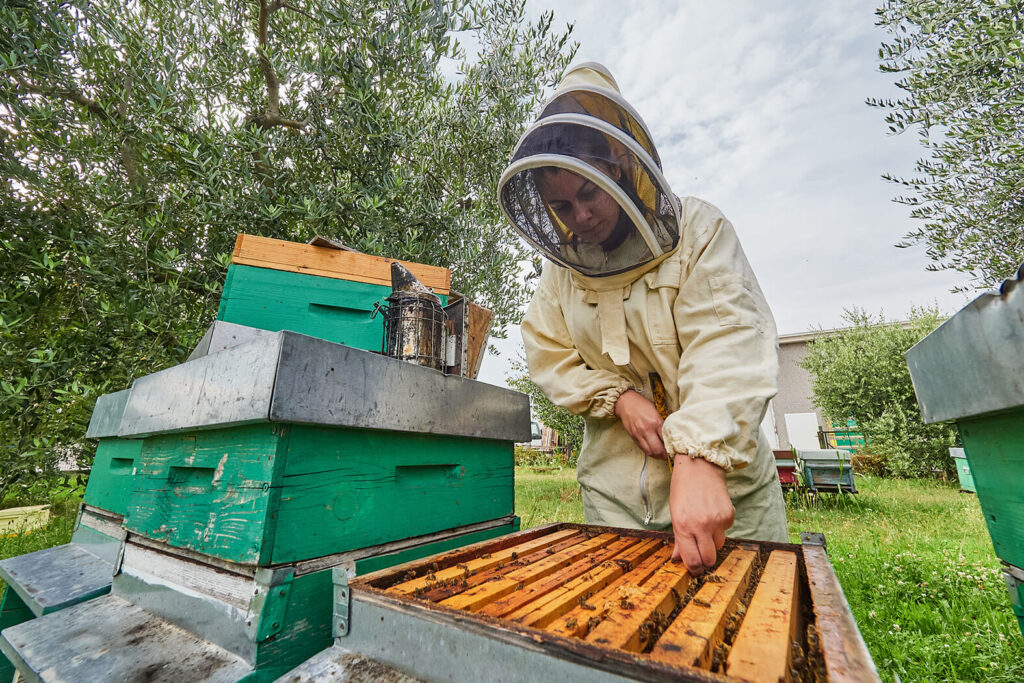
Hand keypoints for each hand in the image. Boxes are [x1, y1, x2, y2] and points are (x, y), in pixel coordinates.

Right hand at [613, 389, 666, 458]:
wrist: (625, 402)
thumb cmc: (642, 404)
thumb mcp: (656, 410)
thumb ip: (662, 423)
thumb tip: (670, 433)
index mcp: (655, 422)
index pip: (666, 440)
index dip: (672, 446)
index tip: (675, 448)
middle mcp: (647, 430)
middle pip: (658, 450)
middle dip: (665, 455)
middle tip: (669, 455)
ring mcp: (639, 435)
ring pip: (650, 452)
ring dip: (657, 456)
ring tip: (662, 454)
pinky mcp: (633, 437)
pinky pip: (643, 449)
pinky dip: (649, 451)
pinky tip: (653, 450)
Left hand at [669, 455, 733, 574]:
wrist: (699, 467)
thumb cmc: (683, 489)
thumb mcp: (675, 514)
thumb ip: (679, 539)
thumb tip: (677, 559)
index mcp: (684, 526)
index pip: (692, 560)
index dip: (694, 569)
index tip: (694, 569)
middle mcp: (702, 525)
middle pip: (709, 559)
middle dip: (705, 559)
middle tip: (700, 552)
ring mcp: (718, 521)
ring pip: (718, 545)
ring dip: (712, 541)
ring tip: (704, 524)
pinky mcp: (729, 515)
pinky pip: (726, 531)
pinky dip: (720, 527)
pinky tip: (712, 512)